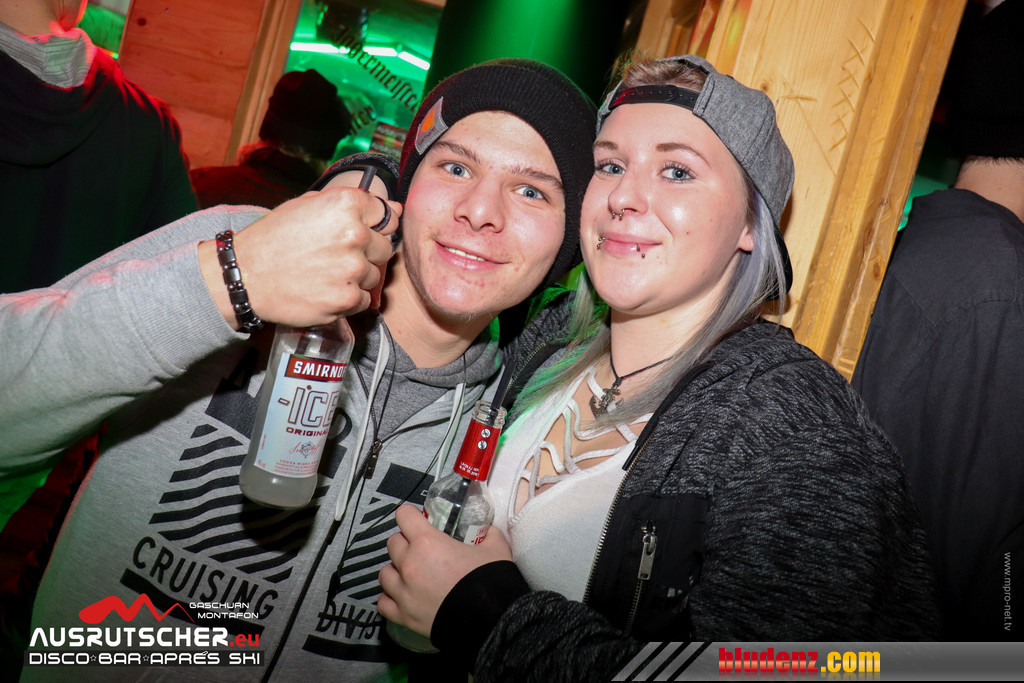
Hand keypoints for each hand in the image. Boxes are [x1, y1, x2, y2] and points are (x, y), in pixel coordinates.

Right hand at [200, 174, 399, 328]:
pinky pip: (364, 299)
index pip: (387, 215)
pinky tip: (324, 290)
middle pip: (384, 248)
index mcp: (346, 204)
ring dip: (356, 277)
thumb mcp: (308, 206)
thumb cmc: (275, 238)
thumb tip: (395, 208)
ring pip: (374, 275)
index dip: (375, 227)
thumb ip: (353, 204)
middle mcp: (354, 233)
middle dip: (365, 254)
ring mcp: (352, 268)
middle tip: (335, 258)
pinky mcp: (347, 298)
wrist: (246, 275)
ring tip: (324, 274)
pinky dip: (348, 299)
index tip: (360, 235)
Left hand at [378, 504, 512, 636]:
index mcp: (427, 542)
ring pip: (385, 572)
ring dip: (396, 570)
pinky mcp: (403, 616)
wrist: (491, 619)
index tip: (417, 519)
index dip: (411, 515)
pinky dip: (390, 598)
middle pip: (393, 543)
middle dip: (405, 542)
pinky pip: (383, 602)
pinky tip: (402, 597)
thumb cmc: (490, 580)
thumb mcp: (496, 547)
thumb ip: (487, 534)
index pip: (404, 516)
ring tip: (410, 574)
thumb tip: (486, 531)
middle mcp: (409, 564)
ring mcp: (403, 592)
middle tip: (420, 549)